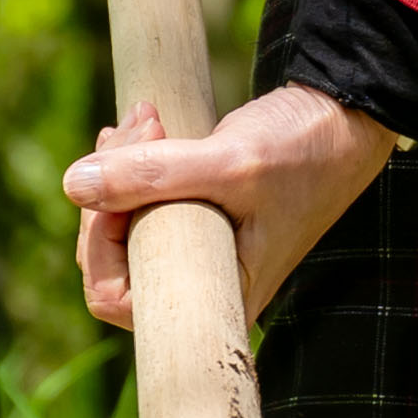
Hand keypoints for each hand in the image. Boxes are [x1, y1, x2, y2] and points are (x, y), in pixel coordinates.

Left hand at [64, 82, 395, 325]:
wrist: (345, 120)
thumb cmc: (304, 152)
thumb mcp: (230, 161)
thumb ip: (153, 175)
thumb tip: (72, 184)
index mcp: (219, 297)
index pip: (117, 299)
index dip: (99, 241)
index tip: (118, 177)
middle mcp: (205, 286)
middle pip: (111, 262)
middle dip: (106, 192)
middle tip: (137, 127)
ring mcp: (199, 253)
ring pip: (121, 227)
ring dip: (117, 168)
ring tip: (144, 118)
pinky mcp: (196, 220)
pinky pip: (141, 205)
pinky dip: (131, 164)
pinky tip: (143, 128)